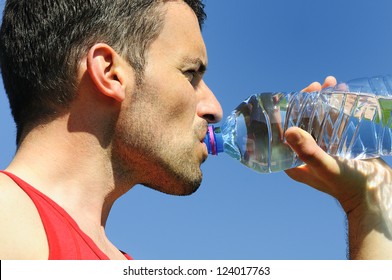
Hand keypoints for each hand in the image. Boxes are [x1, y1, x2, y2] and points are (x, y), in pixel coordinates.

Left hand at [284, 76, 391, 258]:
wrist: (376, 195)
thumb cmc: (349, 187)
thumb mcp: (326, 167)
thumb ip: (309, 151)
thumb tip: (288, 130)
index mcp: (295, 161)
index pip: (283, 132)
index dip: (286, 112)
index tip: (293, 94)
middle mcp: (305, 153)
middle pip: (300, 122)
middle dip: (306, 101)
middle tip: (317, 86)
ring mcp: (322, 148)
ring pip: (317, 119)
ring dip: (322, 101)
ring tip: (330, 84)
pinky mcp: (337, 145)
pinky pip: (332, 123)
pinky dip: (335, 108)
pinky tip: (340, 93)